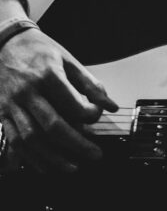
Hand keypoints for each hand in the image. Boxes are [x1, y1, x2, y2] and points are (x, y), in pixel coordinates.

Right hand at [0, 27, 116, 172]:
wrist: (2, 43)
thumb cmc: (39, 51)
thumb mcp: (68, 60)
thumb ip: (90, 84)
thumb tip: (111, 106)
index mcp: (46, 76)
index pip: (73, 106)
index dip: (90, 116)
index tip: (97, 116)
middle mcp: (27, 93)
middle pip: (52, 127)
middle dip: (76, 145)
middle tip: (96, 155)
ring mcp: (11, 105)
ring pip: (31, 139)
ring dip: (53, 158)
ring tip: (73, 167)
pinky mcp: (1, 113)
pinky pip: (15, 140)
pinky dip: (30, 157)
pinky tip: (46, 166)